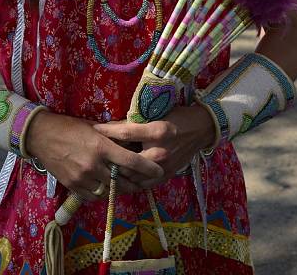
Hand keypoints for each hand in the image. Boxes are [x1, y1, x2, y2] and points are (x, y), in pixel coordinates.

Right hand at [25, 111, 163, 201]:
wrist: (41, 135)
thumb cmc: (70, 126)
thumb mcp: (94, 127)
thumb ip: (113, 135)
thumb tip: (134, 138)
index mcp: (101, 146)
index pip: (131, 161)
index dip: (148, 168)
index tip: (159, 171)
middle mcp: (94, 164)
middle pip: (123, 181)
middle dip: (136, 182)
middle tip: (144, 181)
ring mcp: (82, 178)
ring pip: (109, 191)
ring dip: (119, 189)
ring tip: (127, 184)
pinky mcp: (73, 186)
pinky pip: (94, 196)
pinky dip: (103, 193)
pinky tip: (107, 187)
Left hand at [94, 104, 216, 183]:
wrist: (201, 129)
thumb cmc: (178, 116)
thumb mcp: (158, 113)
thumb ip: (137, 122)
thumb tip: (114, 127)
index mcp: (157, 131)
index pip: (126, 133)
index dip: (108, 131)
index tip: (95, 129)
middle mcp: (160, 151)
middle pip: (126, 159)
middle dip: (110, 157)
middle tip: (97, 153)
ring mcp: (163, 167)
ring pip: (133, 176)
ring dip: (119, 172)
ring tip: (104, 167)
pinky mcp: (166, 176)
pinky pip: (143, 184)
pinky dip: (131, 181)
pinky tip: (121, 178)